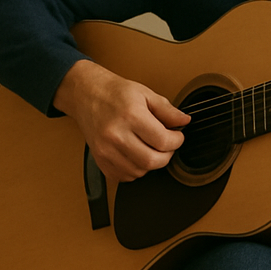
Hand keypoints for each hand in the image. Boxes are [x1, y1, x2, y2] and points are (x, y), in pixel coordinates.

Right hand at [53, 59, 189, 181]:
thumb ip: (168, 110)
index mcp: (130, 116)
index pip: (163, 141)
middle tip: (167, 145)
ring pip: (139, 171)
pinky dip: (135, 169)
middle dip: (167, 155)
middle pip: (152, 161)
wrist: (86, 95)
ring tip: (150, 147)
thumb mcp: (145, 94)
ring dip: (151, 163)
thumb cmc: (114, 93)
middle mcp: (115, 135)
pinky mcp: (99, 160)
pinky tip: (136, 155)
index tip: (177, 136)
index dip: (177, 141)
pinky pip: (124, 176)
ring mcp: (105, 150)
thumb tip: (184, 121)